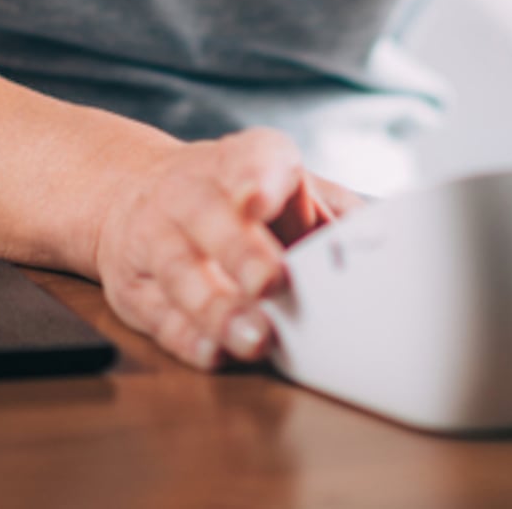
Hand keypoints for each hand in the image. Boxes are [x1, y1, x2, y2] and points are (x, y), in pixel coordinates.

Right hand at [89, 127, 360, 371]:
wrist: (132, 191)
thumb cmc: (232, 195)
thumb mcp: (280, 182)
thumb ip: (329, 209)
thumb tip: (379, 239)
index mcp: (239, 161)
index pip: (250, 160)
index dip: (257, 179)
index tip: (260, 200)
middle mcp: (191, 193)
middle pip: (210, 219)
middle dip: (241, 251)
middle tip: (271, 282)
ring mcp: (156, 238)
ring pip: (181, 271)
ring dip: (217, 308)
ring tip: (255, 337)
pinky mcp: (135, 286)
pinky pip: (159, 314)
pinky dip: (187, 337)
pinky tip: (215, 352)